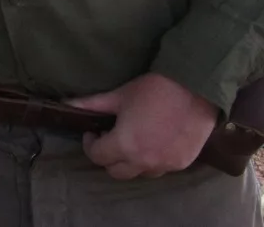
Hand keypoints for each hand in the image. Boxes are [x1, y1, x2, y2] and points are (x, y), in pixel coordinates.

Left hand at [66, 72, 218, 179]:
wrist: (196, 89)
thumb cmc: (154, 89)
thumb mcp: (118, 95)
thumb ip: (91, 104)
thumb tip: (66, 104)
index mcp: (126, 145)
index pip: (98, 157)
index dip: (91, 144)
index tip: (94, 131)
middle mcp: (145, 162)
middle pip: (116, 172)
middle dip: (108, 157)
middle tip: (109, 137)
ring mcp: (166, 166)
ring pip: (139, 173)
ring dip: (130, 162)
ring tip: (132, 140)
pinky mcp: (182, 164)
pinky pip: (160, 169)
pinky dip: (151, 161)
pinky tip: (152, 142)